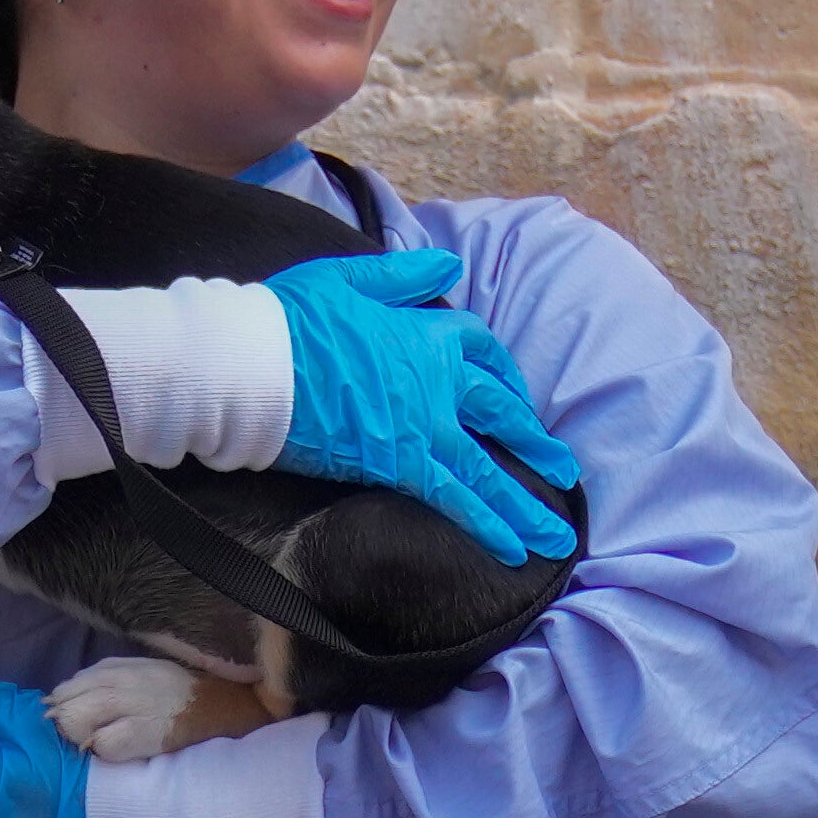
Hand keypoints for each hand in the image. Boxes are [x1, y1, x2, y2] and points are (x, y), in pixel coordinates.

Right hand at [260, 251, 585, 560]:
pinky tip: (512, 550)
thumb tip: (449, 266)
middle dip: (536, 446)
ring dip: (525, 505)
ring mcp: (422, 425)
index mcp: (427, 331)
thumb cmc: (289, 319)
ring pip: (487, 468)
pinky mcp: (398, 463)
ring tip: (556, 536)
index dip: (503, 374)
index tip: (514, 397)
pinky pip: (455, 498)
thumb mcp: (349, 277)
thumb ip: (404, 276)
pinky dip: (486, 524)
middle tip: (565, 473)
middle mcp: (437, 380)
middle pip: (501, 414)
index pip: (482, 349)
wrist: (253, 363)